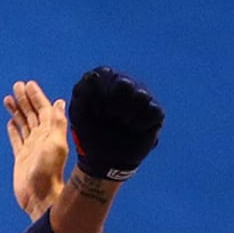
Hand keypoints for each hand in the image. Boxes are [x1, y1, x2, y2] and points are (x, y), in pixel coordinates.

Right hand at [4, 80, 69, 218]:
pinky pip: (17, 139)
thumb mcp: (55, 145)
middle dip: (25, 99)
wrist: (40, 197)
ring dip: (17, 111)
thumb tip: (60, 102)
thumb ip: (57, 124)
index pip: (43, 110)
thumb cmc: (49, 173)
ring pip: (23, 124)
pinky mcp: (21, 158)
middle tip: (17, 85)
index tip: (28, 84)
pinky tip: (11, 122)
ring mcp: (31, 148)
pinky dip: (14, 130)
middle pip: (32, 114)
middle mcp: (41, 139)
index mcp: (49, 134)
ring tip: (8, 98)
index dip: (36, 96)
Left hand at [69, 66, 163, 180]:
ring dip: (128, 113)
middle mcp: (124, 84)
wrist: (104, 158)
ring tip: (122, 123)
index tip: (94, 111)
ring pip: (141, 95)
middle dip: (115, 104)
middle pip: (125, 84)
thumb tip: (93, 75)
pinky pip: (154, 111)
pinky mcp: (154, 113)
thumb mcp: (78, 113)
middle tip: (110, 117)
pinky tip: (134, 128)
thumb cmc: (89, 132)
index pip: (104, 74)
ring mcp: (141, 98)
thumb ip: (82, 92)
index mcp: (104, 80)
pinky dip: (142, 122)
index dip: (98, 95)